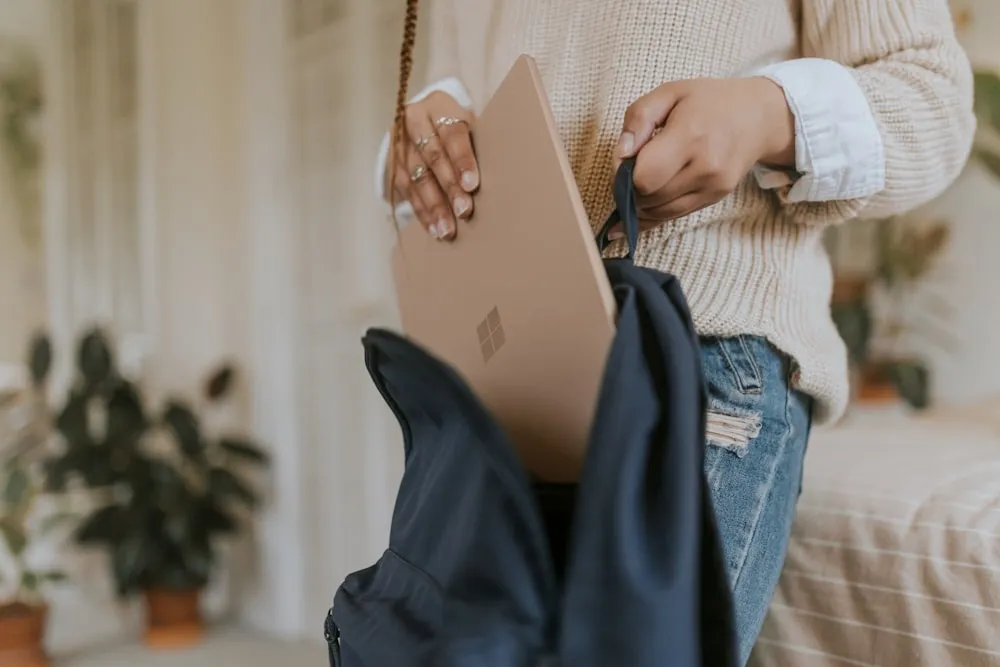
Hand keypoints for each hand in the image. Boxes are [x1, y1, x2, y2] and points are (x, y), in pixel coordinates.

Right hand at [386, 91, 478, 240]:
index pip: (452, 132)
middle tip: (463, 211)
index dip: (462, 159)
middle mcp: (414, 120)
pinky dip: (422, 212)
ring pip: (417, 177)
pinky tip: (434, 228)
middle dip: (449, 187)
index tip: (472, 184)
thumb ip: (479, 145)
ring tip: (447, 229)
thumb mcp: (470, 125)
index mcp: (438, 105)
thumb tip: (501, 179)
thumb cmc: (460, 129)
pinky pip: (407, 191)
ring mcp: (399, 142)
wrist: (426, 121)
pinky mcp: (392, 162)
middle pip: (433, 156)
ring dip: (434, 206)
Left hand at [614, 77, 794, 226]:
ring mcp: (712, 187)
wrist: (757, 117)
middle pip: (648, 198)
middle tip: (627, 171)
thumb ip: (639, 118)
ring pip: (658, 213)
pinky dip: (652, 213)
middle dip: (627, 188)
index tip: (623, 158)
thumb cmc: (709, 101)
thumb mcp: (670, 92)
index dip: (623, 173)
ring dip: (639, 203)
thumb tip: (622, 153)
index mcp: (690, 135)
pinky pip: (673, 216)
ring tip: (638, 182)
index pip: (644, 177)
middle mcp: (705, 167)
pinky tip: (639, 207)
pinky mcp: (714, 198)